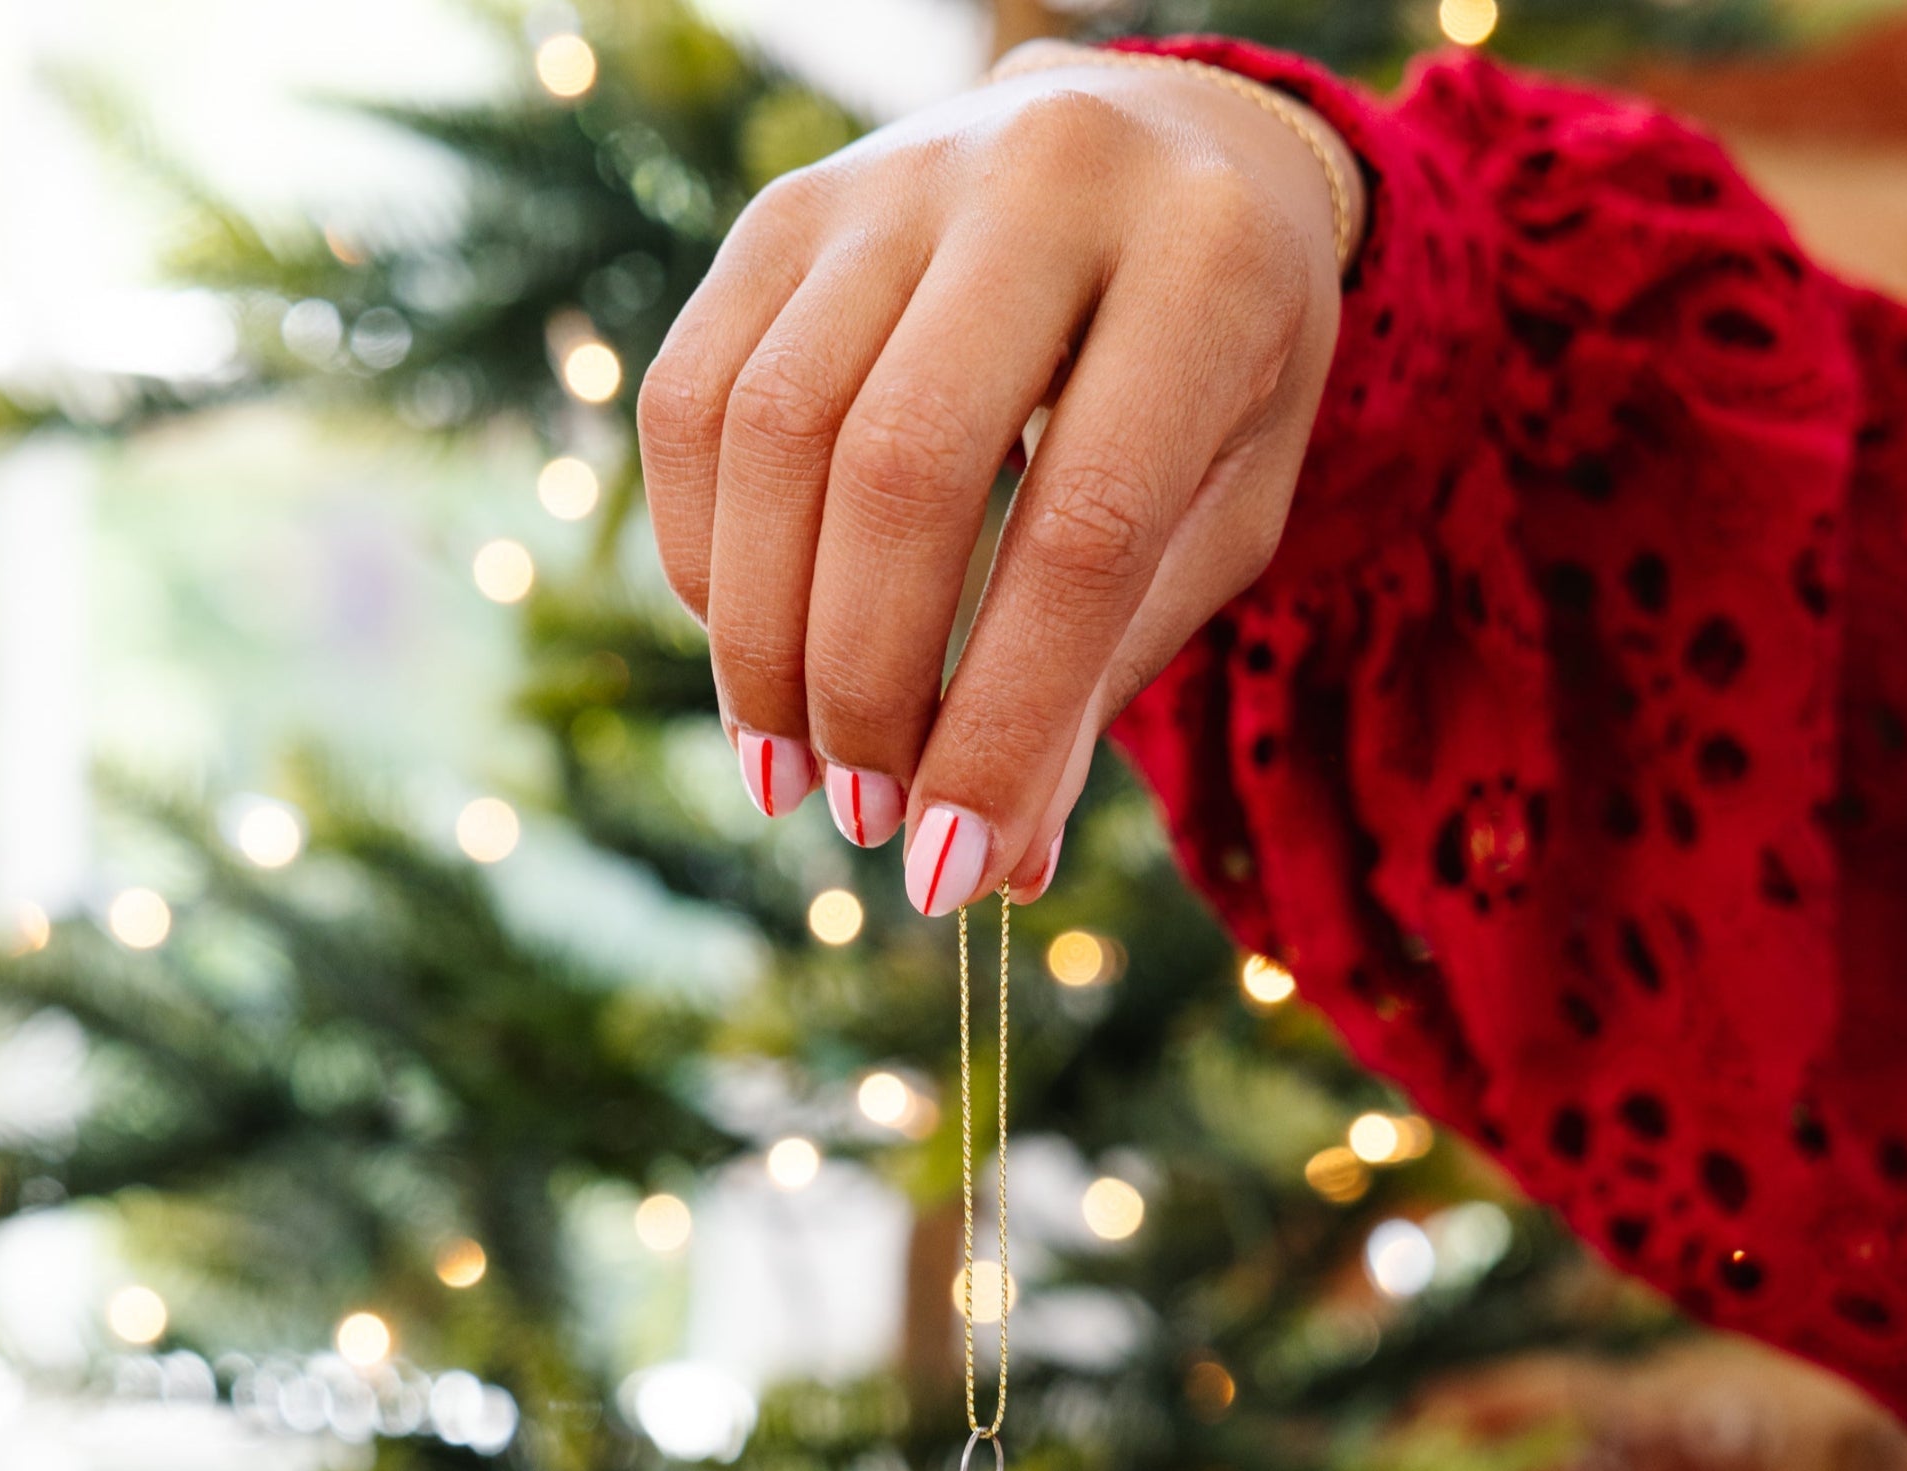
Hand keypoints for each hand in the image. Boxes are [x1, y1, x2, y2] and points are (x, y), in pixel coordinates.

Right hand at [637, 47, 1360, 911]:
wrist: (1159, 159)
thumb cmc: (1210, 380)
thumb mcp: (1213, 521)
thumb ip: (1105, 677)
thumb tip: (997, 869)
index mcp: (1206, 268)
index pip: (1082, 533)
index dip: (1002, 727)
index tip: (950, 874)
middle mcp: (1045, 181)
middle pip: (901, 472)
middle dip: (866, 688)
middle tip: (867, 823)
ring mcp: (894, 177)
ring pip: (772, 433)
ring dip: (762, 642)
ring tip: (796, 773)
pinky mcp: (782, 209)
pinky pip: (693, 398)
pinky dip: (701, 557)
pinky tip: (748, 652)